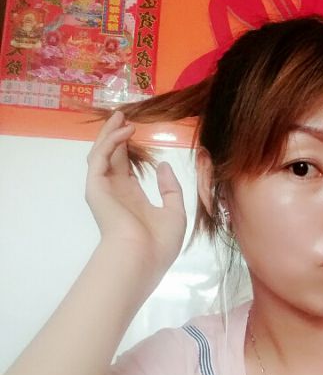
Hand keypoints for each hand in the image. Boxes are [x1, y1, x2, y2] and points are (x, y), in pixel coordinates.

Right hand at [85, 110, 186, 275]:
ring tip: (121, 116)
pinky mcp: (96, 188)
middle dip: (115, 136)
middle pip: (111, 157)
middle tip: (122, 116)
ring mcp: (104, 189)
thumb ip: (170, 189)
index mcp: (132, 199)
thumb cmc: (159, 242)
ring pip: (101, 154)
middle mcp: (115, 192)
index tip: (134, 132)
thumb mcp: (175, 212)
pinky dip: (111, 142)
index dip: (128, 149)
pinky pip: (99, 158)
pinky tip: (126, 131)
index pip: (126, 168)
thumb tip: (164, 166)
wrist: (142, 257)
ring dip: (109, 134)